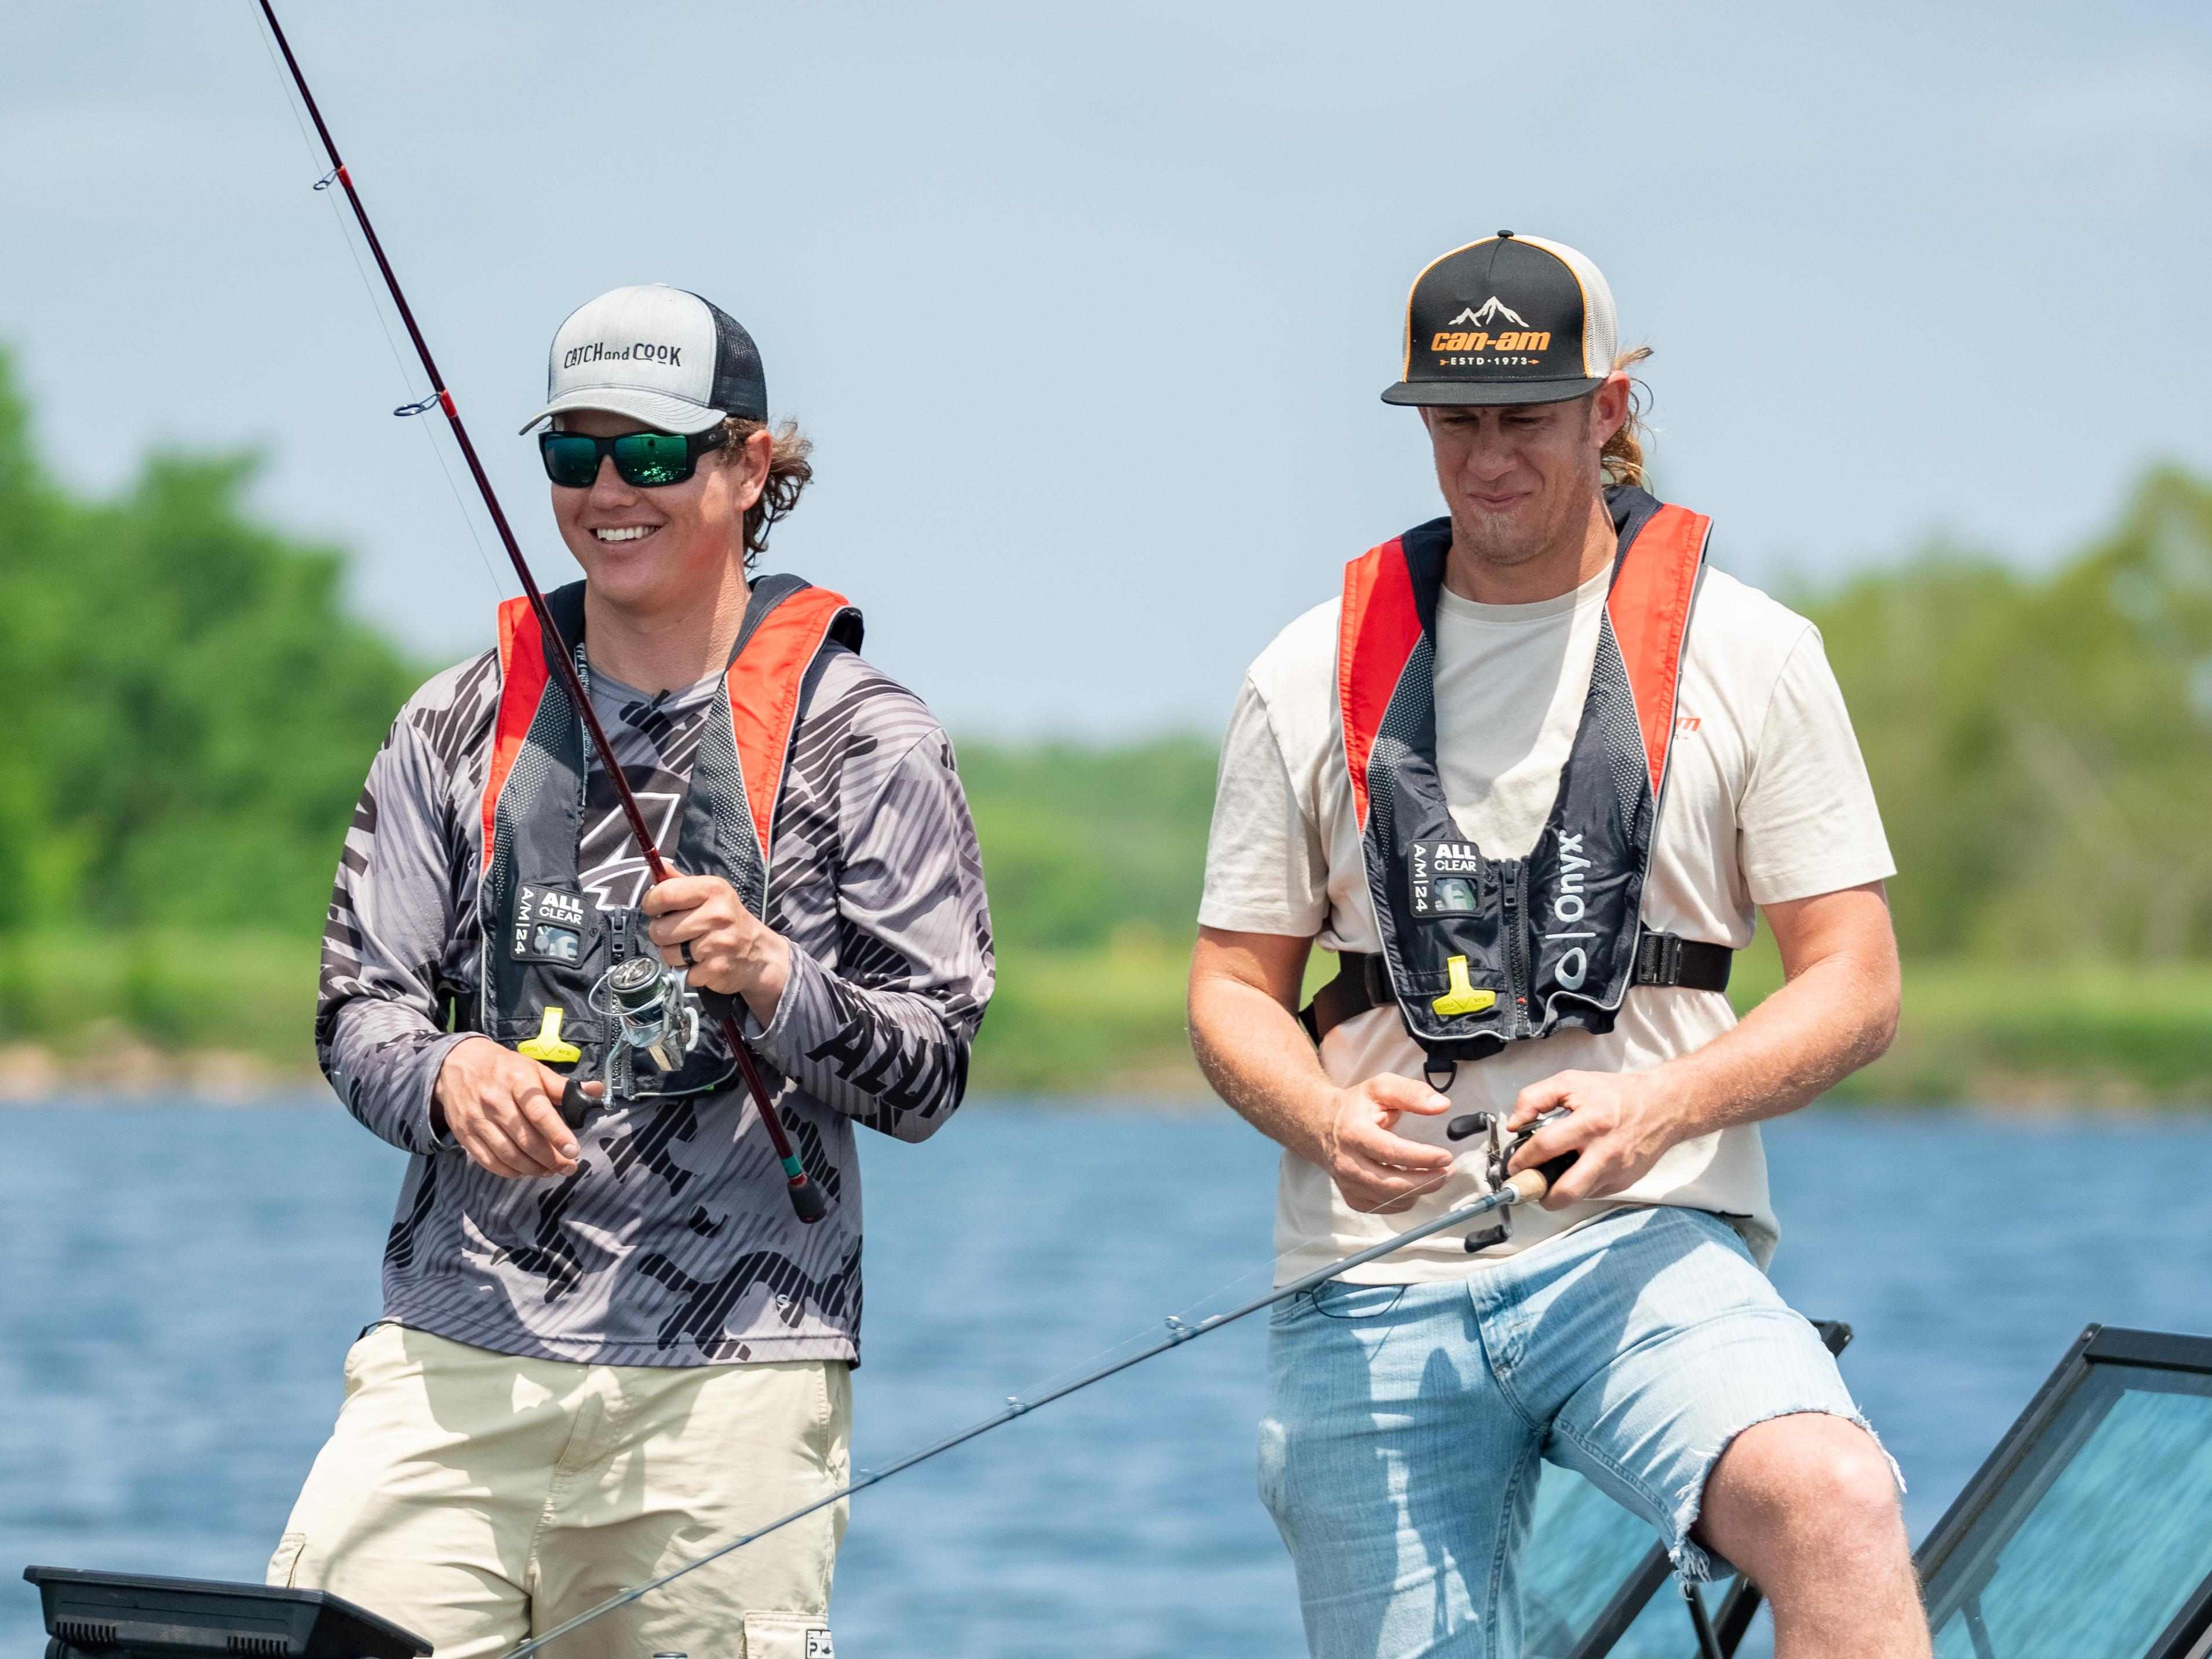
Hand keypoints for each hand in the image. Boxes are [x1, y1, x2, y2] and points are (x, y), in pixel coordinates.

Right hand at [433, 1036, 597, 1177]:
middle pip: (524, 1138)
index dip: (557, 1134)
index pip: (538, 1111)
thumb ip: (563, 1086)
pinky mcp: (465, 1135)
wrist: (456, 1064)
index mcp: (517, 1081)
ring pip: (507, 1154)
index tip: (573, 1151)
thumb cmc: (504, 1068)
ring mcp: (477, 1120)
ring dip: (533, 1169)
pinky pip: (489, 1161)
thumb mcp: (534, 1069)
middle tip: (568, 1168)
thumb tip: (597, 1091)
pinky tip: (526, 1171)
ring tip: (550, 1171)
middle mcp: (495, 1101)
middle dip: (550, 1158)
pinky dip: (510, 1172)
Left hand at [642, 869, 790, 1024]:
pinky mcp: (717, 969)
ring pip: (668, 954)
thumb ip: (679, 881)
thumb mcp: (709, 893)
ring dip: (675, 955)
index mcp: (712, 889)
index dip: (651, 904)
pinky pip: (683, 973)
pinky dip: (689, 972)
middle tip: (680, 933)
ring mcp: (719, 943)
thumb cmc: (728, 920)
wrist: (760, 954)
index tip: (657, 909)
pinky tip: (703, 962)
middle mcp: (718, 914)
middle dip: (663, 935)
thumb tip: (658, 865)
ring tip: (693, 949)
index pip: (663, 894)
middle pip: (659, 930)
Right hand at [1318, 1074, 1456, 1214]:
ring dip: (1420, 1190)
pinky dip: (1405, 1199)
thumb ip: (1411, 1093)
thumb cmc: (1355, 1106)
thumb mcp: (1381, 1088)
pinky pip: (1385, 1207)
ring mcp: (1348, 1184)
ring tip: (1437, 1175)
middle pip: (1392, 1184)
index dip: (1421, 1157)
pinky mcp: (1353, 1198)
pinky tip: (1415, 1183)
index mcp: (1354, 1133)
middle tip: (1449, 1170)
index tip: (1446, 1156)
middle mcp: (1347, 1163)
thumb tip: (1441, 1105)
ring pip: (1390, 1199)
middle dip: (1426, 1181)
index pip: (1390, 1152)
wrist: (1321, 1125)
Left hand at [1505, 1069, 1682, 1208]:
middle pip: (1567, 1191)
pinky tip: (1576, 1170)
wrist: (1663, 1105)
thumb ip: (1535, 1098)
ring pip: (1579, 1197)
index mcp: (1590, 1123)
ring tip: (1549, 1178)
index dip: (1523, 1159)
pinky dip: (1579, 1187)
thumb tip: (1515, 1124)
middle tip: (1529, 1186)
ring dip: (1558, 1193)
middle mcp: (1605, 1152)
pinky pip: (1593, 1193)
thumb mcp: (1571, 1082)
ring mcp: (1617, 1171)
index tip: (1514, 1165)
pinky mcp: (1625, 1182)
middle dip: (1540, 1195)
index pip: (1546, 1147)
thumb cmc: (1614, 1093)